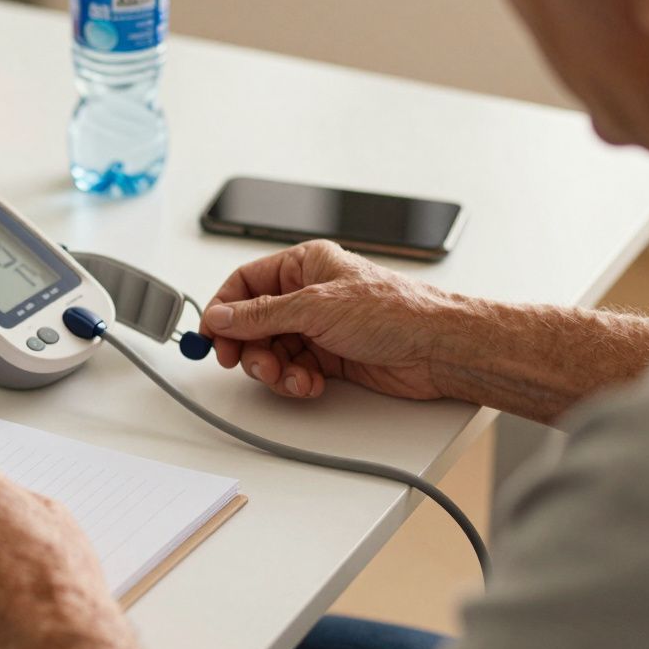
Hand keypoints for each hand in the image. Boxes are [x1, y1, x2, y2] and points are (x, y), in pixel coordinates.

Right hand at [200, 240, 460, 399]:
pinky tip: (312, 383)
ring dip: (275, 369)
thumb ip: (261, 314)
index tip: (210, 337)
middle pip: (254, 323)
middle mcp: (309, 295)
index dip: (224, 310)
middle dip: (250, 347)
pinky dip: (296, 381)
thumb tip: (221, 316)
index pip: (246, 283)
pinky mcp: (331, 358)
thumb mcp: (316, 306)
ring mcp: (319, 328)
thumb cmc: (395, 311)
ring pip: (273, 351)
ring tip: (292, 377)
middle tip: (252, 364)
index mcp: (304, 265)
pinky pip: (295, 370)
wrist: (438, 348)